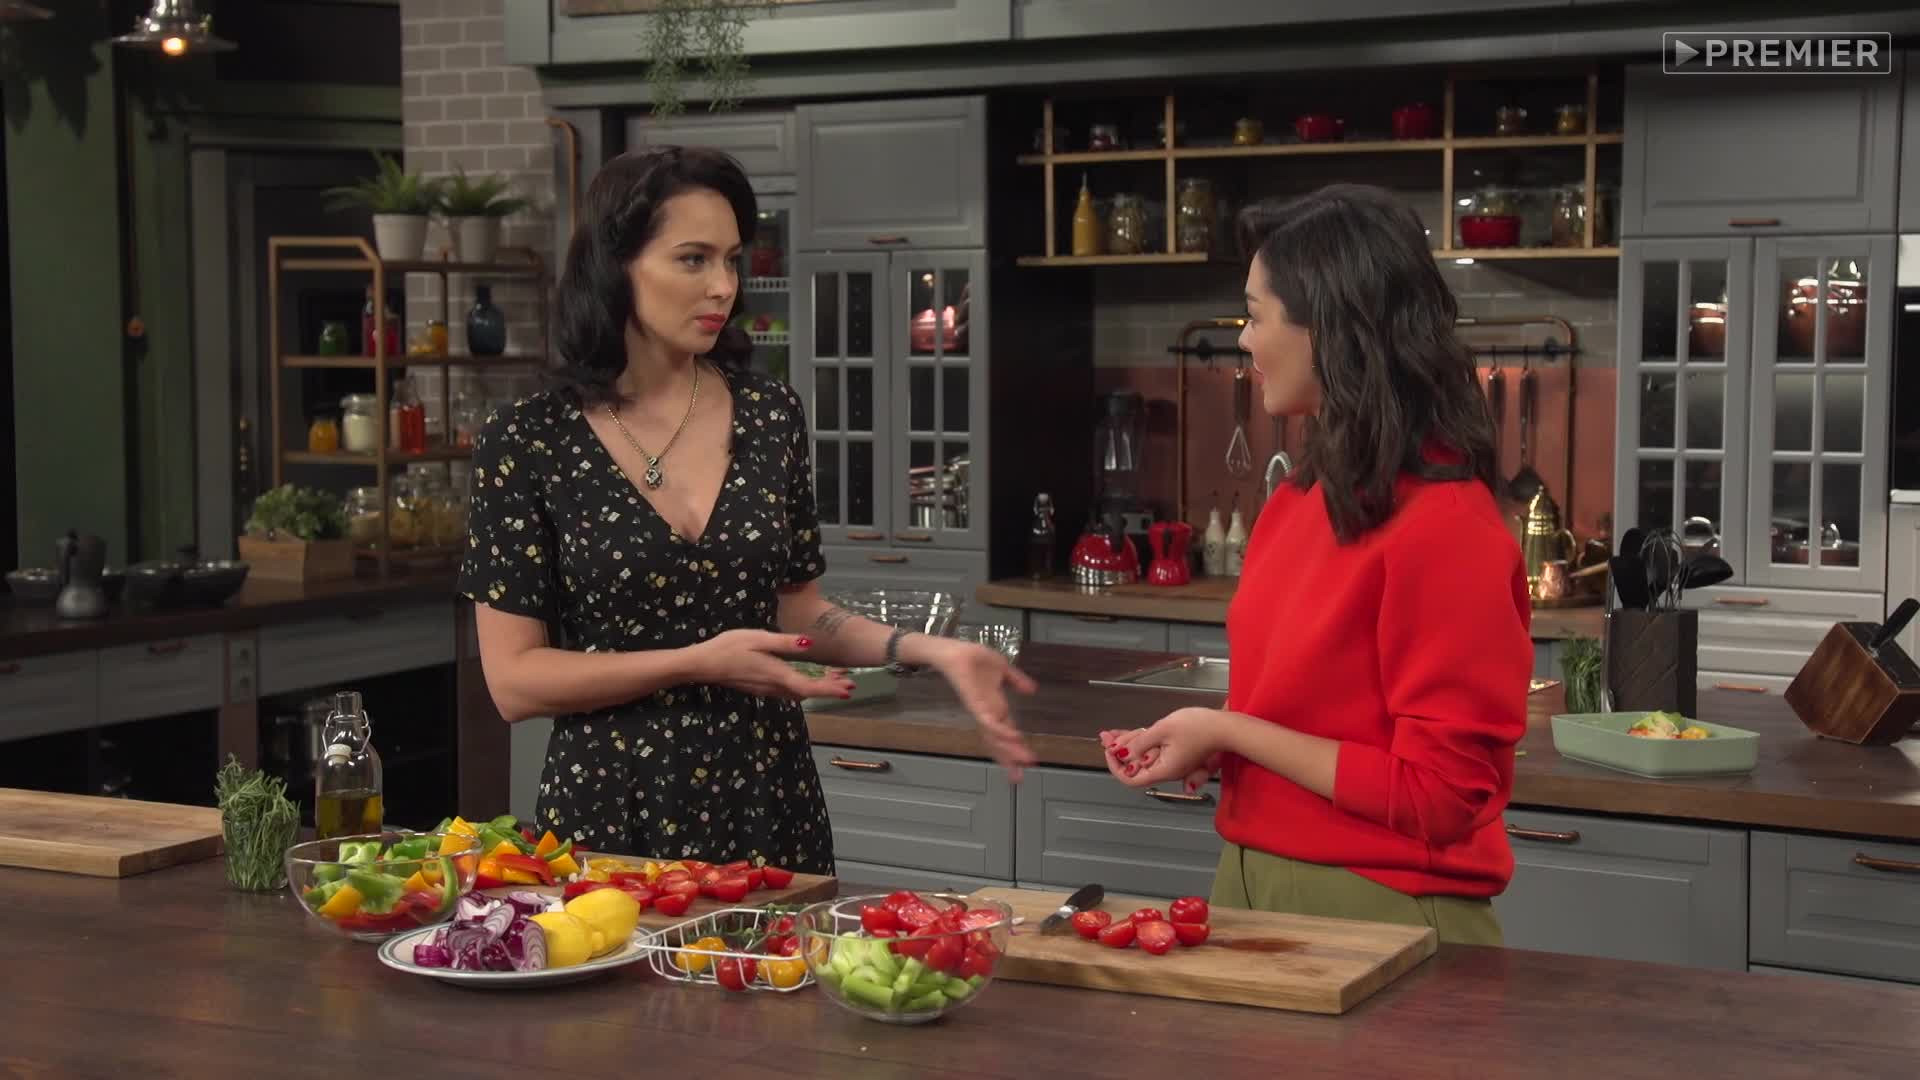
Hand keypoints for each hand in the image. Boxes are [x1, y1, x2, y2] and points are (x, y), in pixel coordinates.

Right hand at [688, 630, 853, 700]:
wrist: (702, 664)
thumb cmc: (728, 647)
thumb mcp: (757, 638)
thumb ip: (784, 643)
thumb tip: (809, 644)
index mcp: (776, 673)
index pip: (808, 687)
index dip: (829, 690)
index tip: (847, 690)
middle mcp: (774, 686)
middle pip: (807, 692)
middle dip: (829, 688)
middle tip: (849, 682)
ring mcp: (766, 689)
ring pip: (798, 692)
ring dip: (818, 687)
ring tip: (835, 677)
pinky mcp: (761, 687)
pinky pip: (788, 690)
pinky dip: (804, 685)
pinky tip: (807, 676)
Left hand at [924, 638, 1038, 780]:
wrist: (954, 650)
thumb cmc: (973, 659)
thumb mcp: (1003, 669)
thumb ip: (1017, 680)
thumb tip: (1032, 691)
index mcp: (995, 707)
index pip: (1007, 733)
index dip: (1015, 748)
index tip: (1026, 764)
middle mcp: (987, 713)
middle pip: (999, 742)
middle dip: (1009, 760)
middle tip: (1019, 779)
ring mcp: (981, 710)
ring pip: (995, 736)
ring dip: (1010, 750)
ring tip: (1024, 761)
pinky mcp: (975, 704)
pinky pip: (989, 721)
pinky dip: (1002, 730)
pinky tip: (1014, 737)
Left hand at [1099, 709, 1231, 790]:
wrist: (1226, 726)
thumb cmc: (1199, 727)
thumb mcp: (1162, 730)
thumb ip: (1140, 743)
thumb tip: (1121, 754)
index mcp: (1163, 770)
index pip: (1130, 779)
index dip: (1116, 767)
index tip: (1109, 750)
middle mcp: (1167, 770)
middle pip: (1134, 767)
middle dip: (1117, 751)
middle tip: (1104, 736)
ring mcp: (1172, 762)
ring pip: (1142, 757)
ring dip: (1126, 744)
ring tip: (1110, 733)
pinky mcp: (1176, 752)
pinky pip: (1153, 750)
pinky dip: (1139, 741)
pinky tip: (1128, 733)